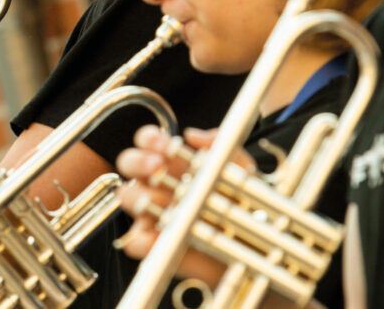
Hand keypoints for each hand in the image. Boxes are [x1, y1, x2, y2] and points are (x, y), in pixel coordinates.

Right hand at [114, 126, 254, 284]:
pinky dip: (142, 239)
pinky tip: (156, 236)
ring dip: (135, 196)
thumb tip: (193, 135)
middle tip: (156, 166)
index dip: (150, 138)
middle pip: (130, 163)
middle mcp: (159, 184)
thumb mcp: (242, 172)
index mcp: (175, 162)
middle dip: (139, 161)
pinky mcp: (156, 246)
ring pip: (127, 198)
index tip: (162, 144)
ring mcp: (154, 213)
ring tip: (151, 201)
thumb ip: (222, 146)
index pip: (149, 142)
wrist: (256, 248)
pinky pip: (136, 242)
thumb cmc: (244, 207)